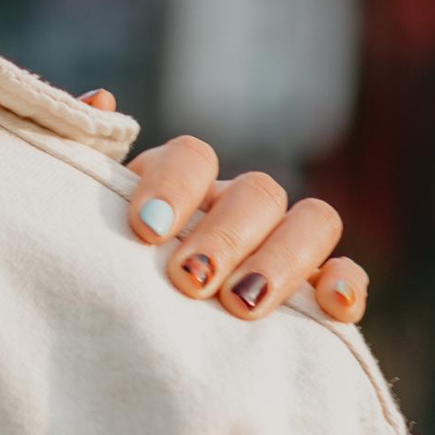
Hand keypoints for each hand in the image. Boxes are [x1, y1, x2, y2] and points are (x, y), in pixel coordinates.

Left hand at [84, 98, 367, 326]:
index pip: (193, 156)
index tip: (145, 229)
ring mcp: (282, 246)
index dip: (174, 185)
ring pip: (311, 222)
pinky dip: (347, 284)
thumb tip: (101, 100)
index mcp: (184, 184)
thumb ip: (87, 162)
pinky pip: (347, 274)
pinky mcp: (315, 293)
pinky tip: (331, 305)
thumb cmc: (106, 266)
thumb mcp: (87, 219)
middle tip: (188, 280)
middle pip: (258, 191)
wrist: (129, 334)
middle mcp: (238, 207)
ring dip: (281, 260)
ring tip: (239, 304)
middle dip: (225, 236)